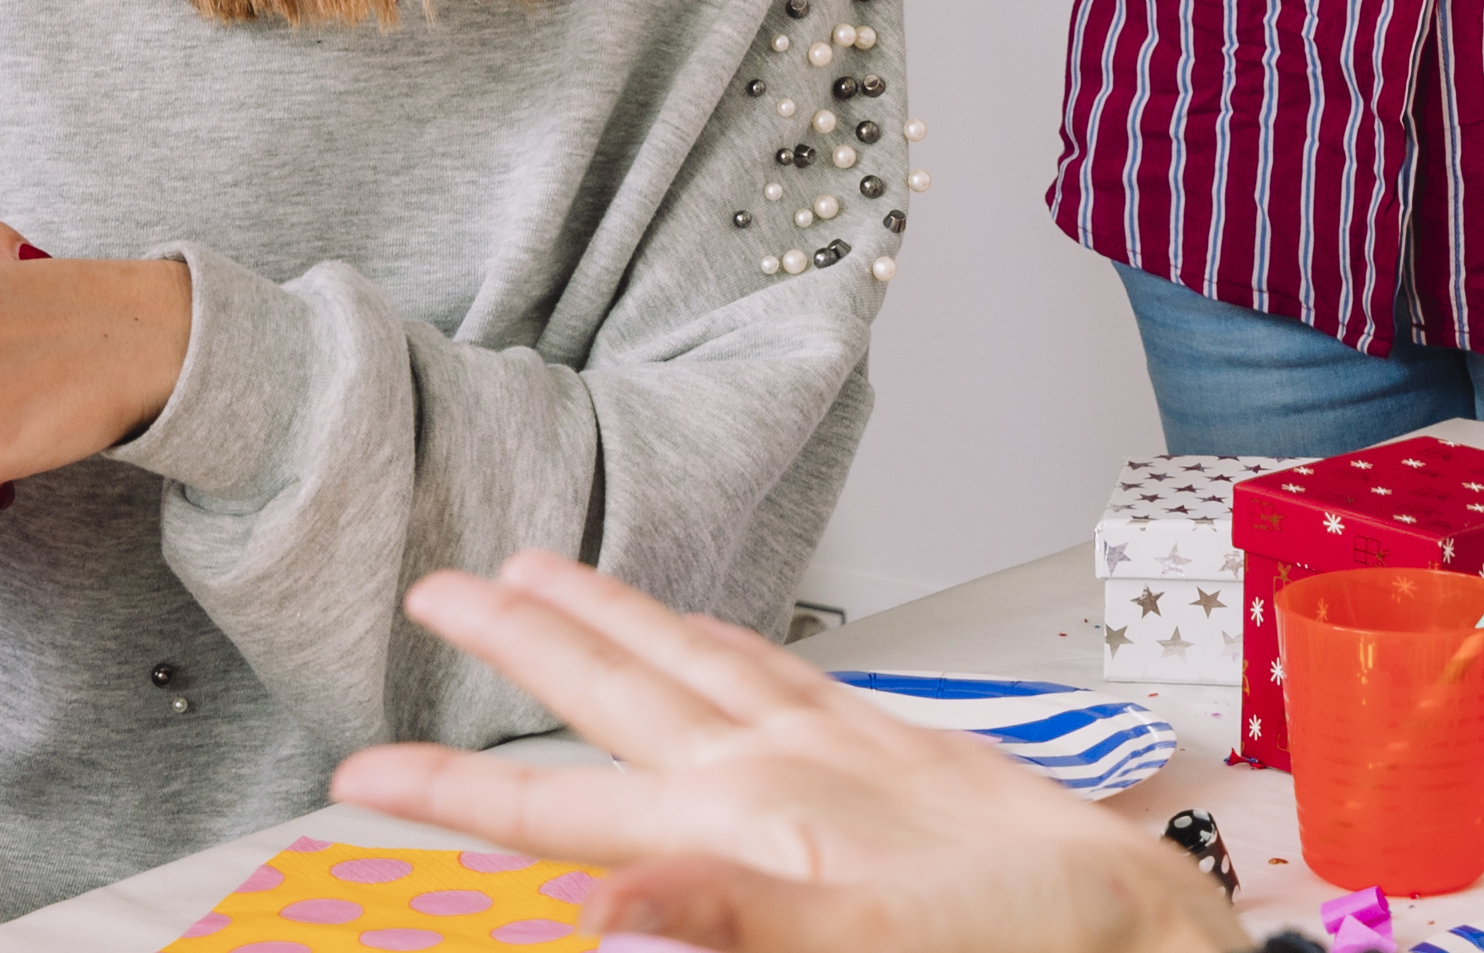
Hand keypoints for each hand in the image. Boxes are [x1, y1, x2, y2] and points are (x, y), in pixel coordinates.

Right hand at [332, 553, 1243, 952]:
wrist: (1122, 918)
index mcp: (740, 822)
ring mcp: (828, 737)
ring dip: (601, 611)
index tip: (361, 777)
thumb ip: (722, 924)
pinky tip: (700, 634)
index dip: (451, 793)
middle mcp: (771, 762)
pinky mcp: (882, 733)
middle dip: (514, 640)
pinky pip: (767, 662)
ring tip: (533, 569)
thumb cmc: (1003, 945)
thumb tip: (604, 907)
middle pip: (611, 685)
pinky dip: (710, 635)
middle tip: (432, 591)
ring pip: (682, 653)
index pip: (557, 808)